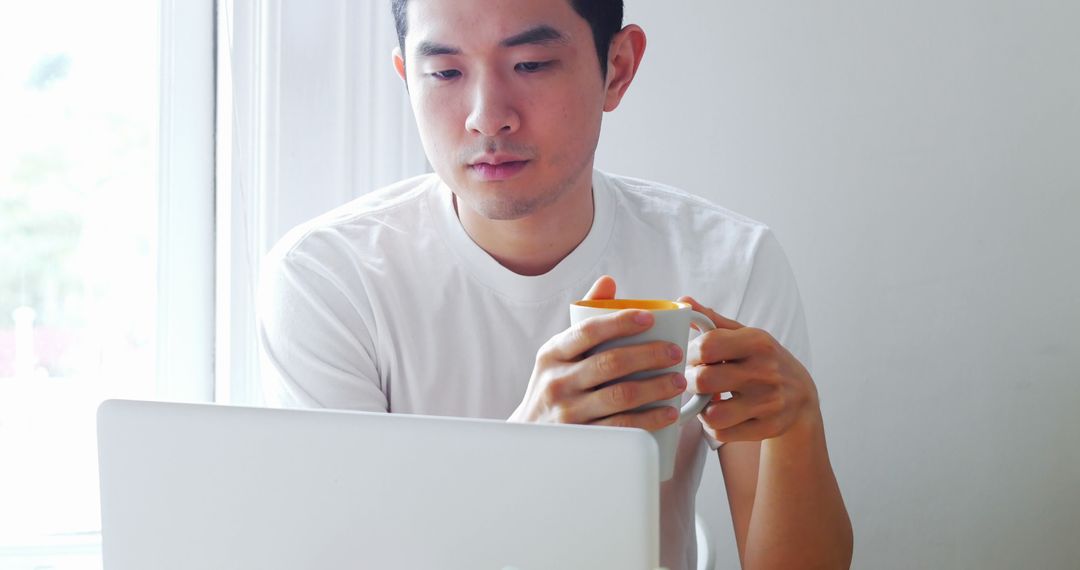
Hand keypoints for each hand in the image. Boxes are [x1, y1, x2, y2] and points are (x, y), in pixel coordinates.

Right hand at [509, 276, 688, 430]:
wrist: (532, 438)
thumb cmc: (555, 385)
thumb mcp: (559, 353)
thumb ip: (585, 317)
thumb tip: (608, 282)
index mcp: (552, 353)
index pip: (587, 331)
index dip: (620, 322)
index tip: (649, 318)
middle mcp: (557, 381)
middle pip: (610, 363)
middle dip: (649, 355)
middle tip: (675, 352)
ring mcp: (568, 412)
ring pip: (620, 396)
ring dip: (655, 387)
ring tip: (678, 381)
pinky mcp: (583, 438)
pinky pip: (622, 427)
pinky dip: (649, 419)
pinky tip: (668, 412)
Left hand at [679, 296, 819, 441]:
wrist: (800, 394)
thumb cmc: (763, 359)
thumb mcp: (743, 334)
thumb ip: (711, 320)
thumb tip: (682, 301)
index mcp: (757, 342)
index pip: (707, 345)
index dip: (690, 353)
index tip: (692, 358)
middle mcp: (765, 371)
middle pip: (705, 380)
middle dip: (691, 381)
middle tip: (694, 380)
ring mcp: (768, 402)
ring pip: (712, 414)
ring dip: (702, 408)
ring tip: (707, 399)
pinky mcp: (767, 427)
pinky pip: (722, 433)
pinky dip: (714, 426)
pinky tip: (719, 414)